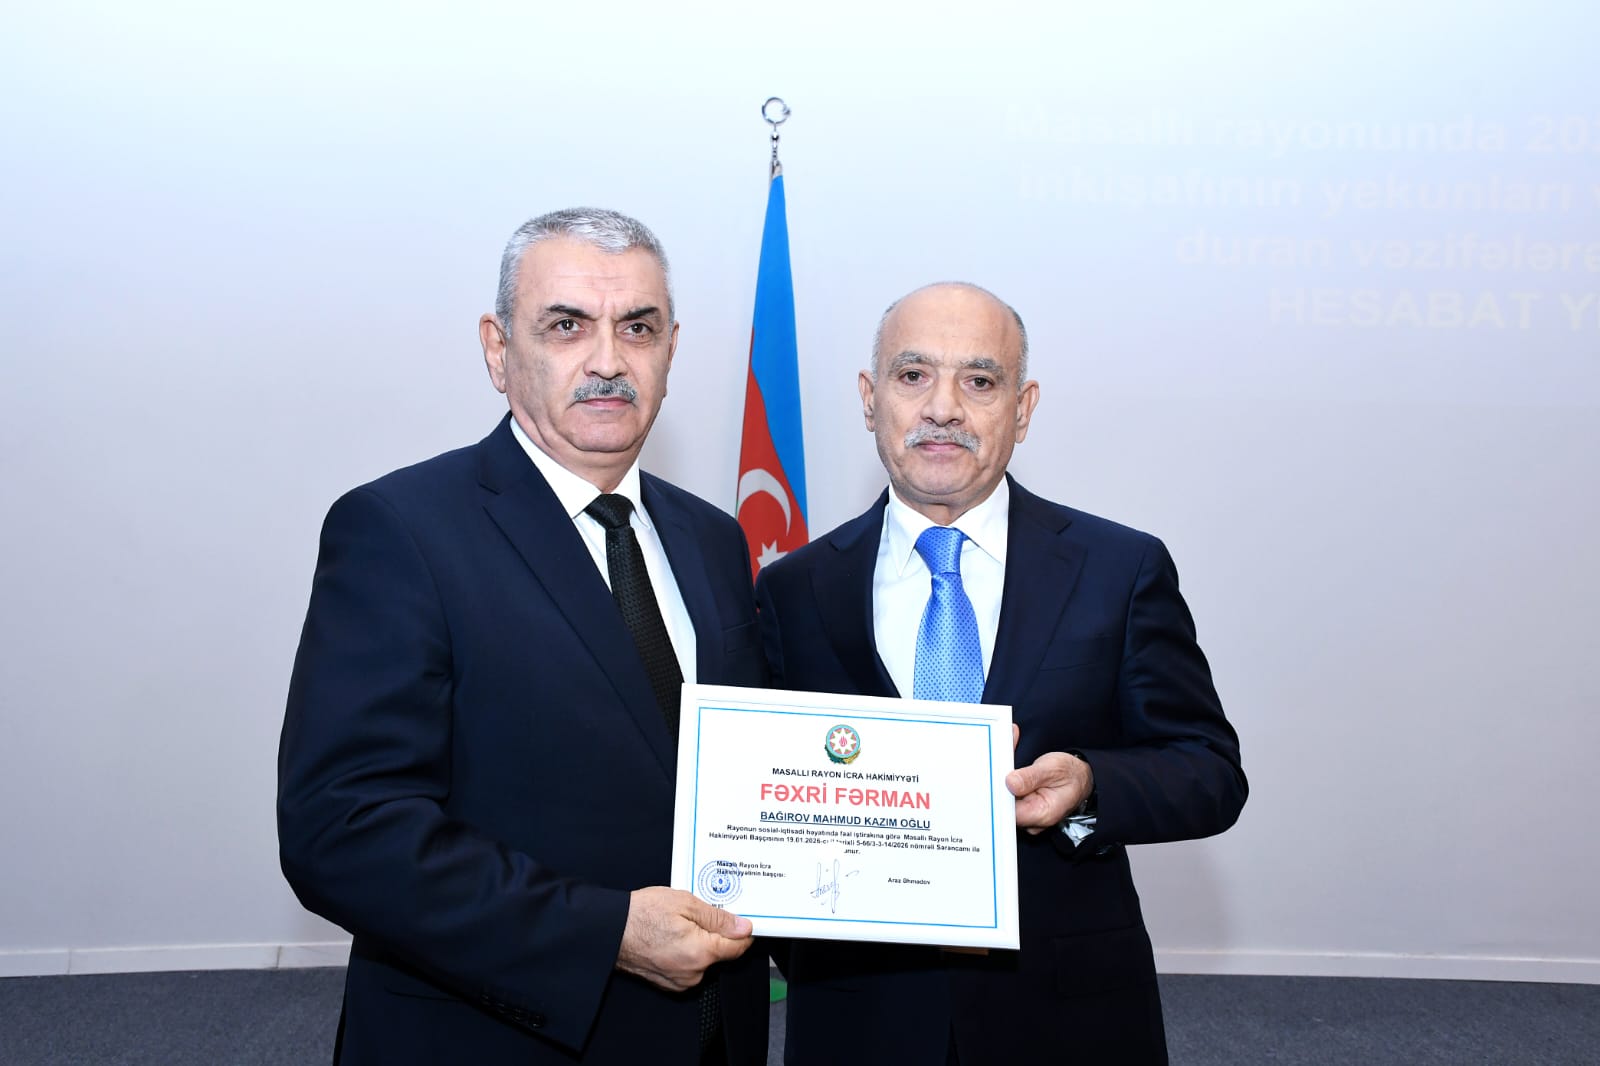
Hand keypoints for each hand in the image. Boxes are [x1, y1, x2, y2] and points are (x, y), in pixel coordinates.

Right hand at [615, 887, 753, 991]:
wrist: (610, 931)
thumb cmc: (641, 915)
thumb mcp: (685, 903)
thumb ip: (718, 918)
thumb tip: (743, 927)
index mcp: (701, 952)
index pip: (738, 947)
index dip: (742, 931)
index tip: (740, 921)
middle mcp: (693, 973)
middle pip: (720, 953)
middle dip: (714, 934)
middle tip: (697, 914)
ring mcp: (680, 981)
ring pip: (703, 960)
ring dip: (699, 944)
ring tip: (678, 925)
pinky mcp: (669, 983)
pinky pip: (688, 967)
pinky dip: (685, 953)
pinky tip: (671, 937)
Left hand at [1006, 751, 1092, 835]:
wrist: (1080, 777)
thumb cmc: (1071, 774)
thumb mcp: (1053, 768)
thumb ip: (1031, 777)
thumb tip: (1010, 783)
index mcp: (1042, 814)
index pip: (1010, 812)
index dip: (999, 796)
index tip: (993, 779)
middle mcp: (1032, 820)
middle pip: (1004, 808)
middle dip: (999, 786)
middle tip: (1000, 765)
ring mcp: (1027, 816)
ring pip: (1004, 801)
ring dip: (1002, 783)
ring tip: (1009, 762)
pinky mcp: (1023, 808)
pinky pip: (1008, 798)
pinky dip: (1006, 783)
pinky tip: (1011, 769)